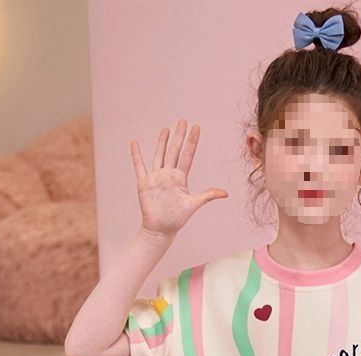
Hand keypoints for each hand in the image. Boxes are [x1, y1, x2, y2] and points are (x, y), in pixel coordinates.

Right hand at [130, 118, 228, 237]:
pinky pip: (139, 166)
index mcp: (181, 178)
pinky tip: (134, 143)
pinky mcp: (144, 183)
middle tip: (183, 121)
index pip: (187, 155)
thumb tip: (226, 193)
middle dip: (179, 136)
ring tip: (166, 129)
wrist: (161, 229)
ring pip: (159, 155)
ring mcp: (156, 177)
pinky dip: (136, 155)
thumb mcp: (193, 204)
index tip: (196, 128)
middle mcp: (169, 174)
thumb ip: (207, 195)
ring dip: (161, 142)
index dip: (192, 142)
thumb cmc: (177, 219)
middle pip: (174, 151)